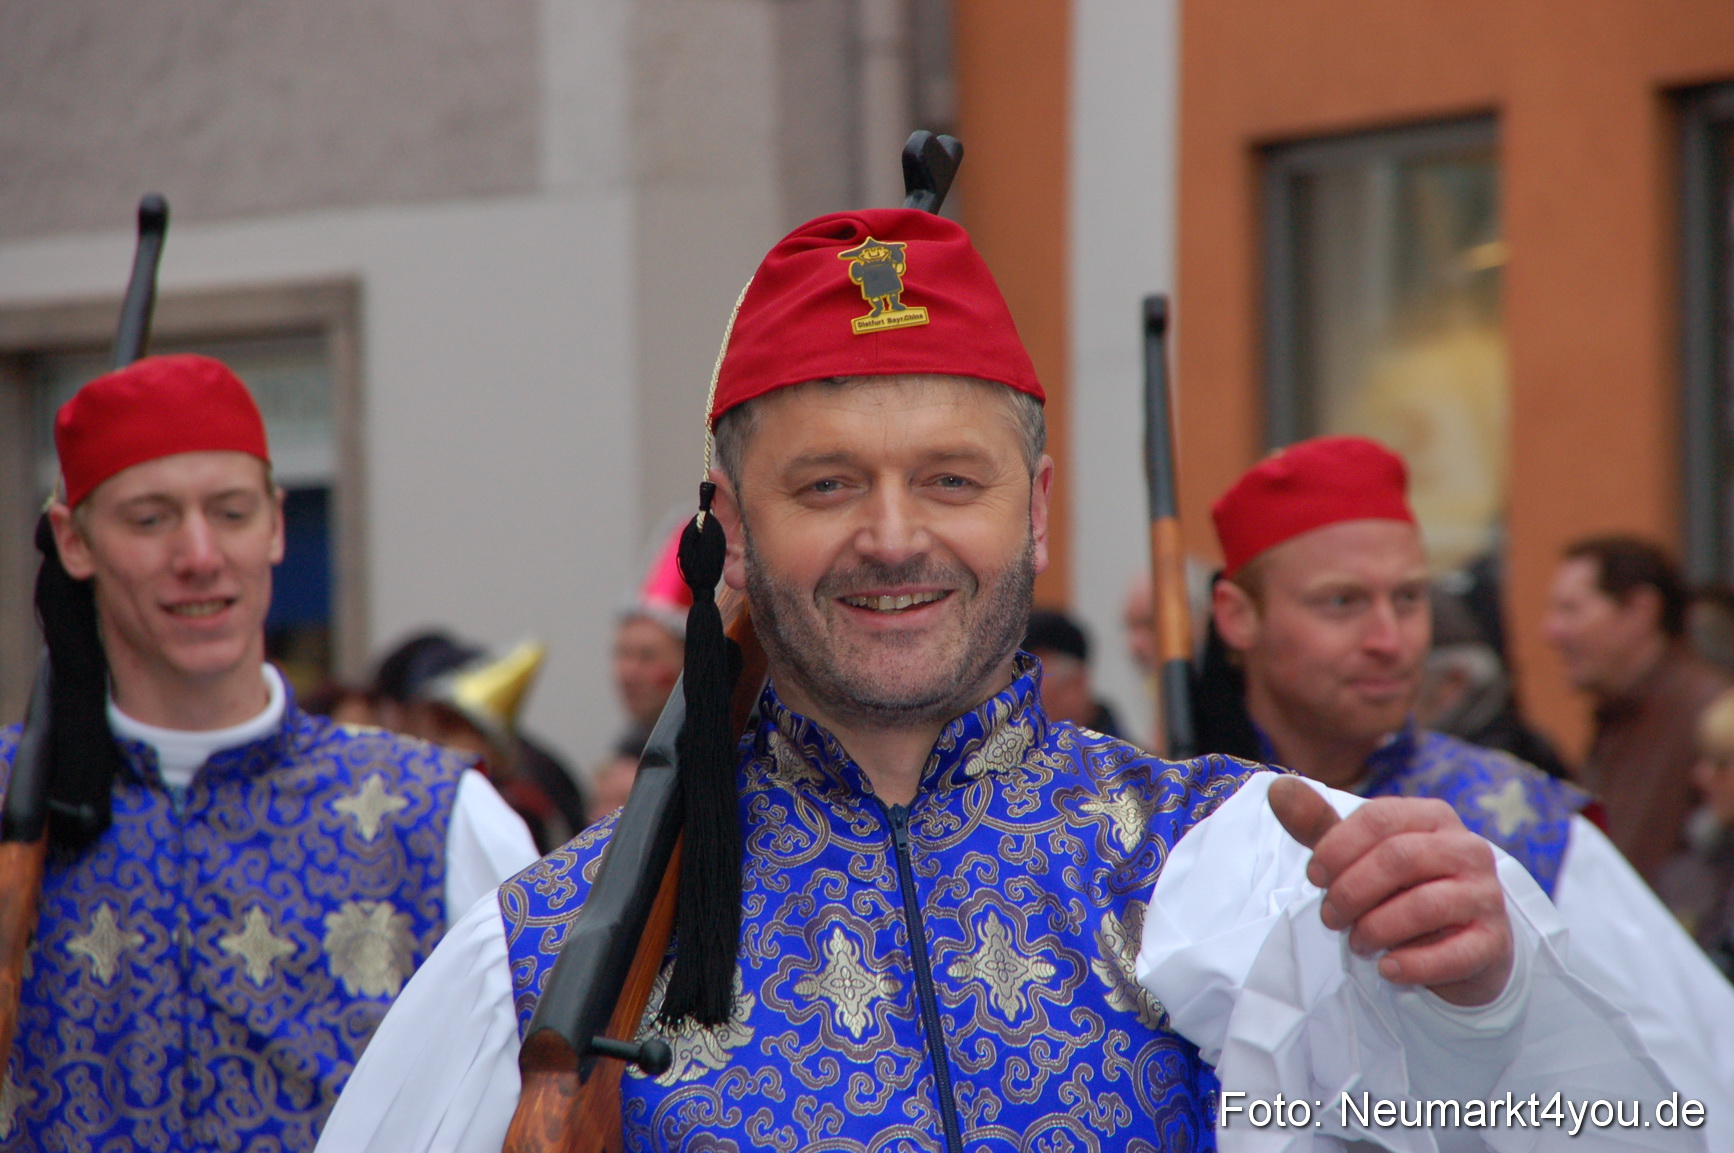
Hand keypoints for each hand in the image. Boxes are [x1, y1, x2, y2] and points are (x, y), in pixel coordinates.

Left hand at [1267, 776, 1513, 1006]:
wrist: (1463, 945)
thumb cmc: (1404, 890)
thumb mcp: (1361, 855)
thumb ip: (1321, 826)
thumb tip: (1277, 788)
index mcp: (1433, 817)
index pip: (1379, 818)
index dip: (1337, 847)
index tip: (1313, 877)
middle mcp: (1467, 849)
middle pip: (1399, 858)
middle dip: (1352, 890)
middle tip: (1329, 917)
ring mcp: (1486, 895)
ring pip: (1424, 905)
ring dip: (1376, 928)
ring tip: (1357, 943)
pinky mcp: (1494, 942)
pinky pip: (1453, 954)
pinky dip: (1412, 964)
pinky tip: (1387, 969)